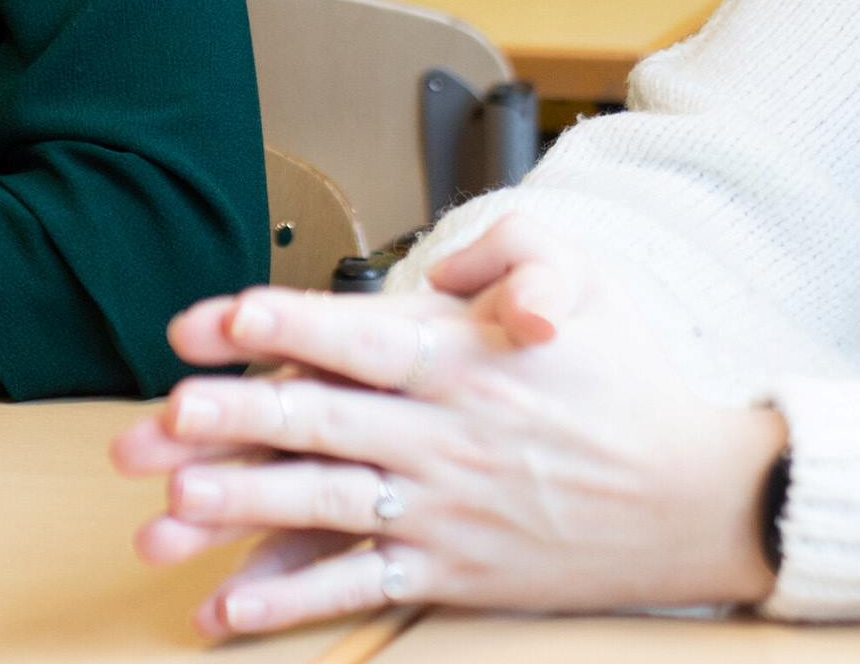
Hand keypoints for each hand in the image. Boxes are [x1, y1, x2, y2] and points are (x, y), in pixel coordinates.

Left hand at [111, 215, 785, 637]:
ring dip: (245, 507)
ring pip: (325, 504)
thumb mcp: (586, 280)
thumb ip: (513, 251)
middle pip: (321, 420)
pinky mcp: (451, 571)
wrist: (697, 496)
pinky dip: (292, 601)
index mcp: (465, 357)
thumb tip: (445, 265)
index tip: (217, 319)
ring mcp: (444, 509)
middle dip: (233, 419)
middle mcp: (444, 433)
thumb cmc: (630, 377)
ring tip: (172, 508)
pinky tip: (229, 609)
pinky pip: (359, 586)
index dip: (282, 324)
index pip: (356, 334)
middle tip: (162, 419)